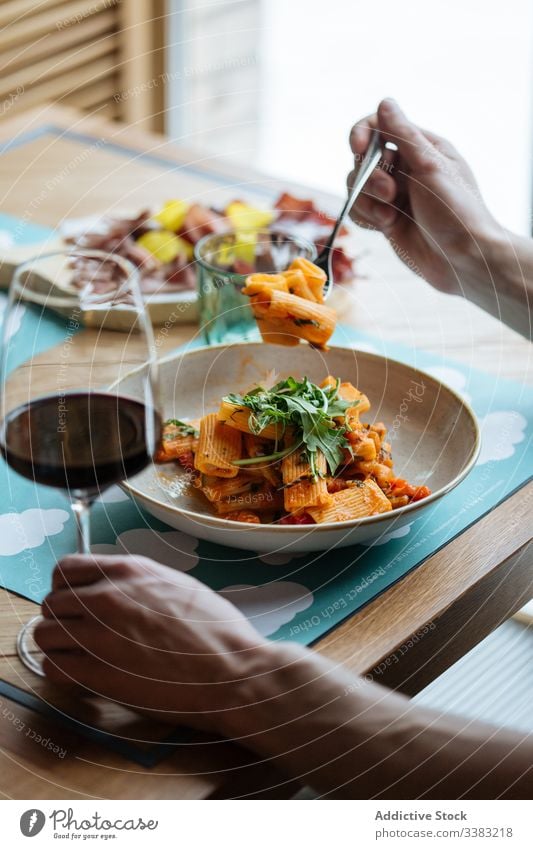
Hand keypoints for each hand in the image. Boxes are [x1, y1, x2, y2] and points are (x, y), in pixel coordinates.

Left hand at [34, 555, 268, 732]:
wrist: (231, 671)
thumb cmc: (217, 631)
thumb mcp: (178, 585)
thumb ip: (139, 584)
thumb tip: (117, 591)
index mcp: (129, 571)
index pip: (67, 568)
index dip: (65, 586)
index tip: (73, 600)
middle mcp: (107, 597)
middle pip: (51, 602)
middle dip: (60, 617)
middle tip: (77, 633)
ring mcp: (98, 635)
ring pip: (44, 634)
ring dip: (56, 645)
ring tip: (77, 655)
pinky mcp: (97, 673)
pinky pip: (52, 668)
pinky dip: (60, 672)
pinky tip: (81, 675)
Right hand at [349, 98, 500, 293]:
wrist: (463, 260)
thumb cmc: (456, 212)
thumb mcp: (430, 168)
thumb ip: (404, 135)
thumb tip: (385, 102)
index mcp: (422, 147)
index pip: (380, 126)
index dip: (363, 133)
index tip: (358, 148)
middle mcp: (407, 168)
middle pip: (364, 158)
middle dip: (370, 177)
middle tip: (390, 194)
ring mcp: (395, 195)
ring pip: (358, 186)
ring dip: (367, 200)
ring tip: (390, 215)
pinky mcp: (387, 219)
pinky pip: (360, 210)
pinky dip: (367, 217)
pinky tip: (387, 226)